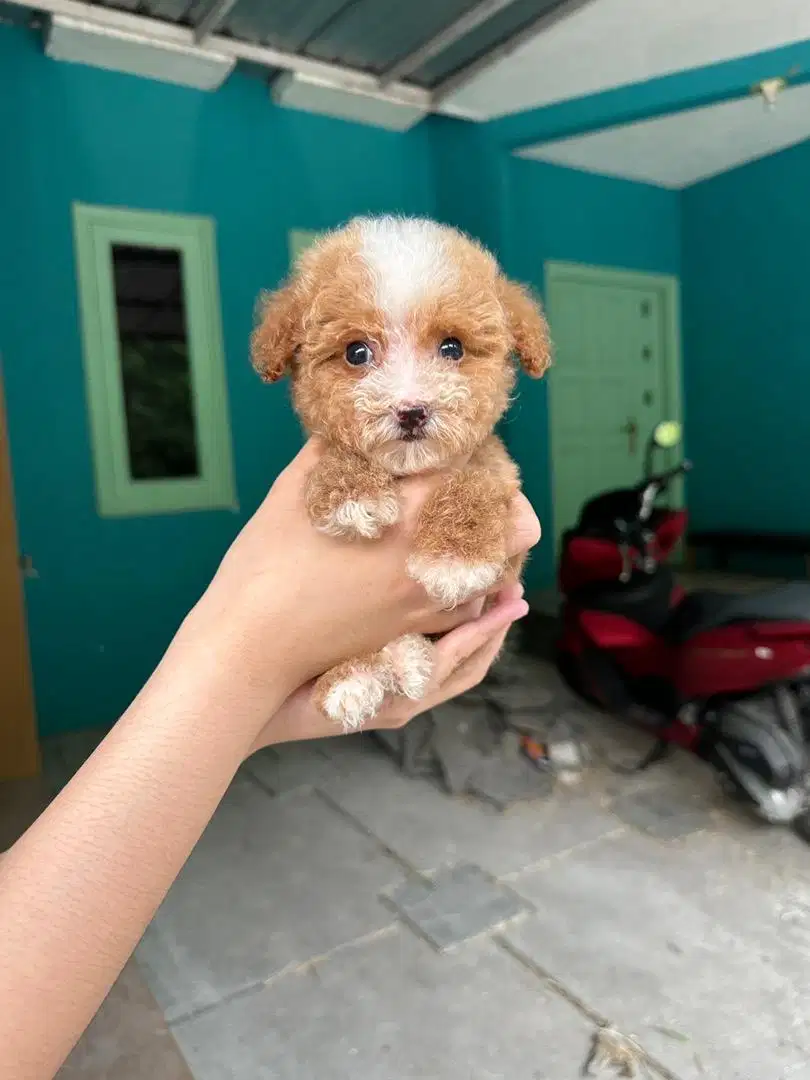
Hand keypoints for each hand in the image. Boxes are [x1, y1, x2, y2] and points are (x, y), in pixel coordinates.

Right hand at [175, 438, 539, 730]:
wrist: (250, 647)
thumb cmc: (262, 565)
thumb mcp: (295, 491)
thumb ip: (333, 451)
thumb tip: (352, 425)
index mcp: (408, 514)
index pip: (476, 468)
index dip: (477, 450)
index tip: (463, 445)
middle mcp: (433, 560)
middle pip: (516, 524)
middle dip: (508, 500)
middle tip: (482, 487)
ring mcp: (430, 604)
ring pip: (501, 572)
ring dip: (495, 547)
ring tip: (471, 527)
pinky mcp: (417, 636)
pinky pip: (471, 609)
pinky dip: (474, 588)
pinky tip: (450, 572)